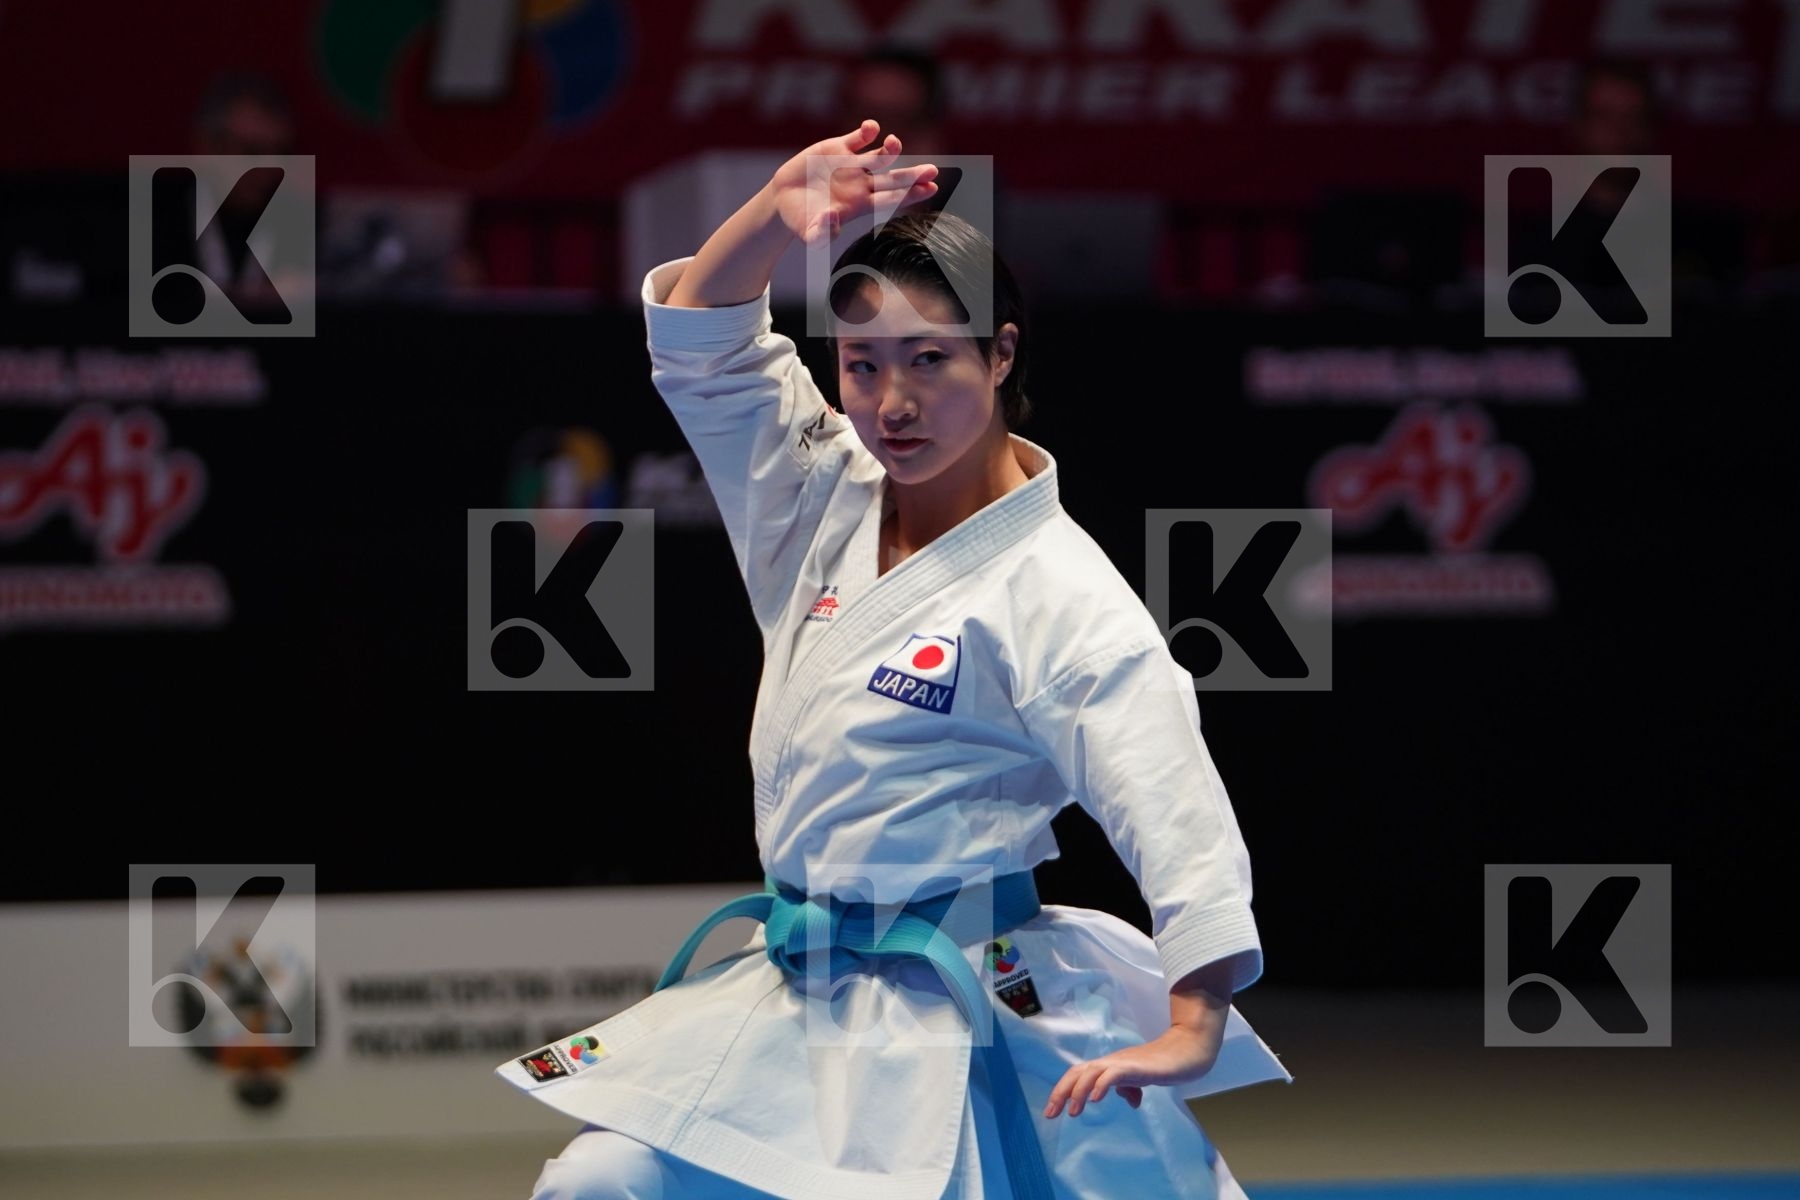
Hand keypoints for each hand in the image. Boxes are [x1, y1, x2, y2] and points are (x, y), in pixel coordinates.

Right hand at [767, 118, 939, 245]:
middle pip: (893, 179)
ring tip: (894, 143)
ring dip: (890, 149)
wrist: (783, 198)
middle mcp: (861, 183)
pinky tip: (872, 128)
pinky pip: (858, 138)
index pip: (891, 200)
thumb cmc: (801, 219)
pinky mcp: (838, 148)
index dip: (910, 195)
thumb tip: (833, 217)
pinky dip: (867, 131)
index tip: (930, 189)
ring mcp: (852, 164)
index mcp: (860, 205)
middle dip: (913, 175)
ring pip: (880, 156)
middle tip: (933, 171)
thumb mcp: (809, 233)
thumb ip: (821, 232)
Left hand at [1042, 1024, 1221, 1117]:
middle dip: (1062, 1091)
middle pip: (1078, 1071)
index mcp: (1108, 1066)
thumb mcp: (1141, 1080)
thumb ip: (1130, 1088)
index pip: (1078, 1075)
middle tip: (1051, 1114)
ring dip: (1079, 1091)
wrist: (1185, 1052)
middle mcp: (1110, 1062)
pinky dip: (1102, 1084)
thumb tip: (1129, 1100)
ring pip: (1091, 1071)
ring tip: (1072, 1112)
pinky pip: (1114, 1073)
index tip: (1052, 1112)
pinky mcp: (1136, 1066)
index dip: (1063, 1090)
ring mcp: (1122, 1062)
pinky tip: (1096, 1098)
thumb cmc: (1161, 1065)